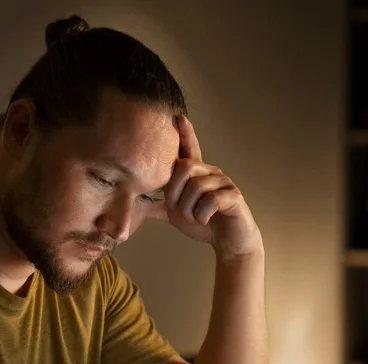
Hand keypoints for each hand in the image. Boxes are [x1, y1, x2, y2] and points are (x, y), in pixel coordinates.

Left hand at [152, 116, 262, 259]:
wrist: (228, 242)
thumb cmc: (204, 223)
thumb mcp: (176, 214)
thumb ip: (157, 205)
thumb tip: (134, 203)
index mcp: (197, 174)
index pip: (189, 149)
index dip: (185, 134)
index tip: (178, 117)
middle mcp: (211, 172)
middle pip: (185, 167)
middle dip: (174, 192)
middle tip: (177, 209)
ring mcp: (224, 183)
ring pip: (196, 186)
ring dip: (189, 209)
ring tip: (194, 218)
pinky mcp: (234, 196)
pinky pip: (211, 200)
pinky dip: (202, 215)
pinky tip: (205, 220)